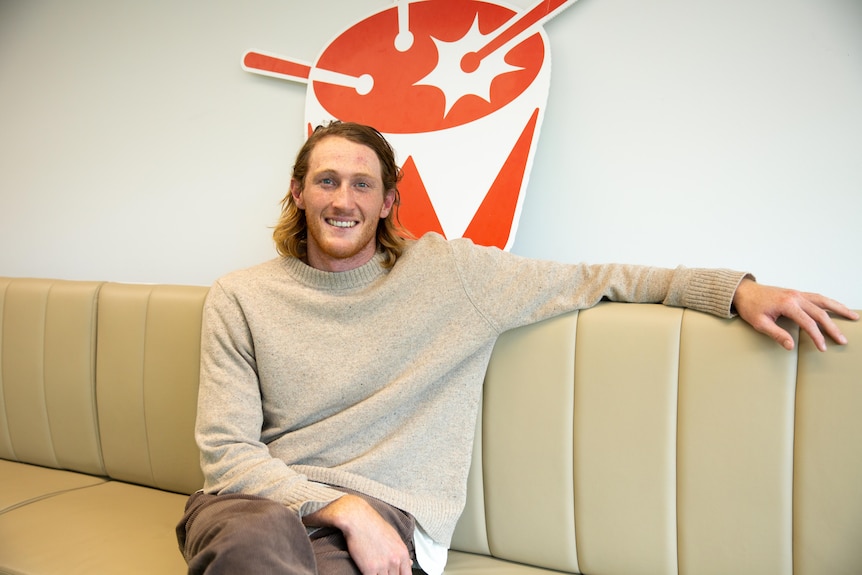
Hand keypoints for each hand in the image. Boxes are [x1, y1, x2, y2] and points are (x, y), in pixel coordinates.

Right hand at [304, 494, 412, 574]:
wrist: (357, 518)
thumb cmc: (373, 524)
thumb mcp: (393, 536)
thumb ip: (401, 552)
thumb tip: (409, 562)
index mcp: (402, 552)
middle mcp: (395, 560)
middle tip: (383, 572)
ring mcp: (383, 565)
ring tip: (376, 571)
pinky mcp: (369, 568)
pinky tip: (367, 572)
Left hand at [732, 278, 858, 350]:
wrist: (744, 291)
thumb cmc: (750, 306)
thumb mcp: (759, 323)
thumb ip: (776, 334)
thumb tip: (790, 346)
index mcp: (787, 304)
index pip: (808, 323)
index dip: (817, 336)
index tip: (823, 347)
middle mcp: (795, 297)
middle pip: (820, 312)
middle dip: (832, 327)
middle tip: (843, 340)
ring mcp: (797, 293)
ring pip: (823, 301)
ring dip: (839, 308)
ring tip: (853, 316)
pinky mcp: (796, 293)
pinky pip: (817, 297)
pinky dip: (829, 302)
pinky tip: (837, 307)